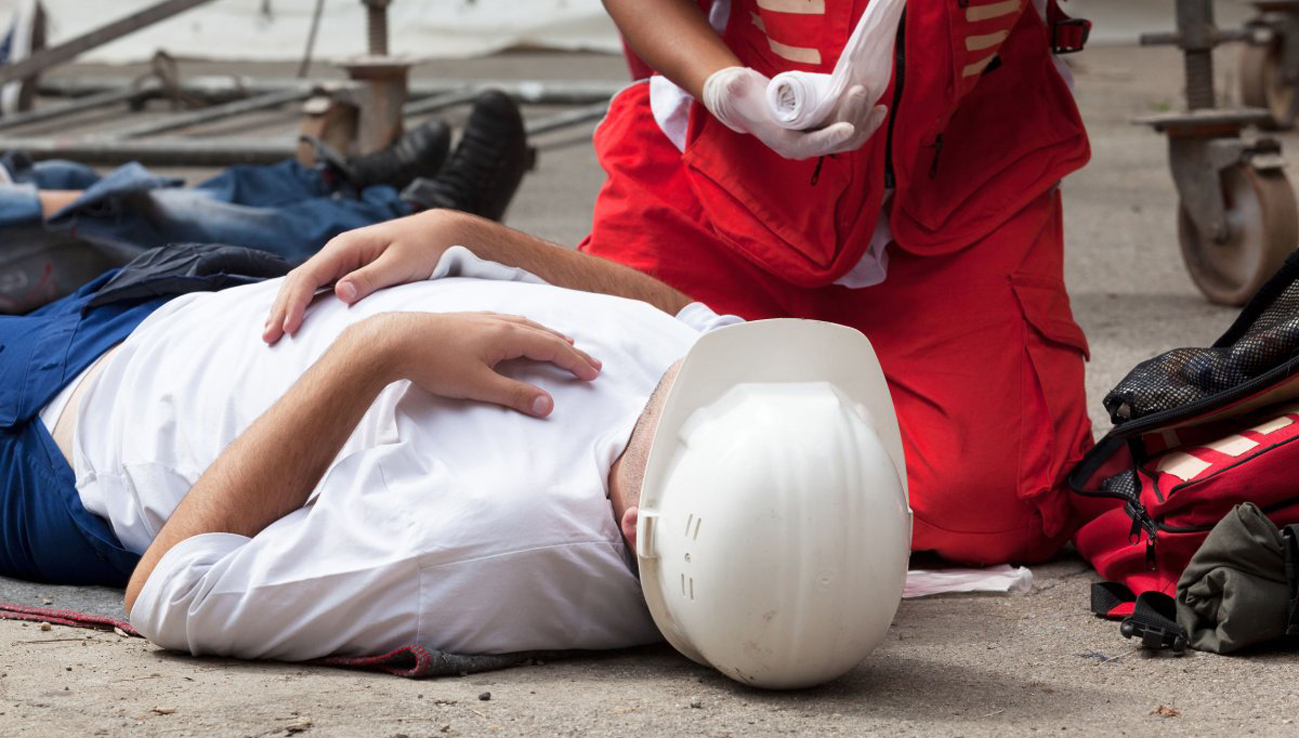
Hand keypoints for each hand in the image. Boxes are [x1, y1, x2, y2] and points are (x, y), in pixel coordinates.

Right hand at [263, 210, 456, 344]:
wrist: (441, 234)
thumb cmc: (425, 248)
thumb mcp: (401, 264)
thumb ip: (371, 278)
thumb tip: (340, 292)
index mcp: (345, 248)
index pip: (308, 277)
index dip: (294, 303)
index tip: (286, 329)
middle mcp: (338, 252)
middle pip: (298, 281)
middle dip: (280, 309)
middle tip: (267, 338)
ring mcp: (341, 261)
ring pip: (304, 284)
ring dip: (286, 307)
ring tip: (272, 333)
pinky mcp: (349, 270)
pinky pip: (317, 287)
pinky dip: (302, 303)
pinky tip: (294, 319)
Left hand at [364, 311, 601, 416]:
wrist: (395, 340)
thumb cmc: (434, 362)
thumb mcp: (478, 385)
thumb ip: (514, 395)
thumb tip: (548, 404)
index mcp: (507, 335)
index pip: (551, 348)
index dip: (575, 362)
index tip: (593, 373)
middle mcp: (500, 322)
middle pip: (544, 335)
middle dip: (569, 349)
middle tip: (590, 362)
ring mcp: (484, 319)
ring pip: (527, 325)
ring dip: (549, 337)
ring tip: (563, 342)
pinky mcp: (469, 321)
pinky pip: (510, 322)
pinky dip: (527, 329)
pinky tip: (519, 332)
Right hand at [702, 67, 886, 159]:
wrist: (752, 104)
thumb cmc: (745, 98)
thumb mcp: (737, 91)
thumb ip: (735, 88)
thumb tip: (737, 85)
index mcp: (783, 142)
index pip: (809, 145)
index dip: (829, 138)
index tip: (847, 127)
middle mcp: (803, 147)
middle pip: (835, 141)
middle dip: (852, 117)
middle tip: (860, 91)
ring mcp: (817, 141)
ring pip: (848, 140)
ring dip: (865, 122)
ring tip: (877, 103)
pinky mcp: (826, 132)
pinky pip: (852, 135)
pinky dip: (866, 123)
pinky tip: (877, 110)